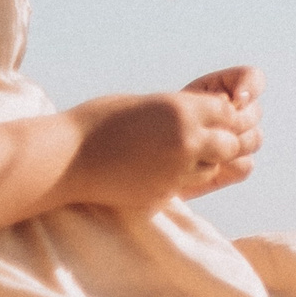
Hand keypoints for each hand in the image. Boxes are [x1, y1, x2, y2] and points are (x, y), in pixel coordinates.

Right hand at [66, 66, 262, 209]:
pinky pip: (187, 185)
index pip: (228, 112)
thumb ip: (179, 110)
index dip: (220, 116)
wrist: (65, 159)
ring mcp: (177, 170)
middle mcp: (186, 140)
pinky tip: (157, 171)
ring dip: (203, 162)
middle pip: (230, 144)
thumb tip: (207, 113)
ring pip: (212, 168)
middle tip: (198, 140)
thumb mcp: (143, 103)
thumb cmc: (97, 122)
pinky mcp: (164, 193)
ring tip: (173, 155)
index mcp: (182, 110)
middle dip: (220, 142)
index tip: (207, 118)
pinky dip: (181, 179)